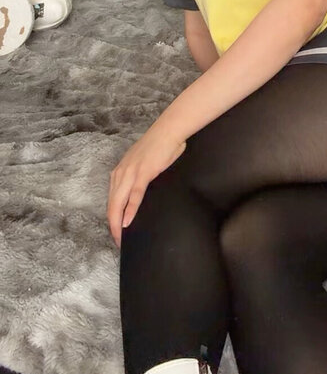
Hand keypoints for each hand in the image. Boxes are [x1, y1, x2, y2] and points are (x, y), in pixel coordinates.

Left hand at [108, 122, 185, 247]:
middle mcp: (121, 173)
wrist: (168, 131)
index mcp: (120, 171)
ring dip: (117, 222)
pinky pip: (134, 196)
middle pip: (111, 204)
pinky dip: (130, 210)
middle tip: (116, 241)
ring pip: (118, 203)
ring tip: (120, 238)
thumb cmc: (159, 147)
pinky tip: (127, 222)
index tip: (116, 232)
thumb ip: (138, 179)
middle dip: (112, 225)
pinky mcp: (142, 173)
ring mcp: (130, 173)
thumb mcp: (142, 165)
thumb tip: (139, 195)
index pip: (112, 200)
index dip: (112, 218)